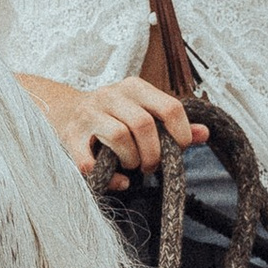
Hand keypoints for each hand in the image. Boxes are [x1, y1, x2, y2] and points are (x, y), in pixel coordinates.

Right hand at [27, 75, 209, 182]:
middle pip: (144, 124)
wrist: (62, 111)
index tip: (178, 149)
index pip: (169, 107)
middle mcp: (111, 95)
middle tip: (151, 165)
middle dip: (153, 153)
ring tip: (132, 165)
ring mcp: (89, 115)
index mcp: (134, 87)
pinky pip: (91, 162)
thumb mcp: (143, 112)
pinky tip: (118, 179)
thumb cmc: (112, 116)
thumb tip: (205, 133)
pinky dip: (109, 177)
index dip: (180, 134)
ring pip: (119, 136)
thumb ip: (172, 123)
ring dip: (131, 159)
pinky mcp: (71, 137)